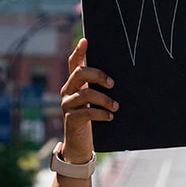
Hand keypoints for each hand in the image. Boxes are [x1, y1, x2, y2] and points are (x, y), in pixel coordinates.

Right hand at [61, 39, 116, 162]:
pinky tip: (110, 117)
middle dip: (97, 75)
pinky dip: (101, 113)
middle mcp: (68, 91)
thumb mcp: (94, 102)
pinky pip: (87, 112)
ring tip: (115, 107)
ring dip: (104, 99)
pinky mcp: (71, 119)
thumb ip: (99, 90)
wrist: (79, 145)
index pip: (73, 64)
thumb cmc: (91, 120)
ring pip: (85, 94)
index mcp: (74, 85)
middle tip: (112, 84)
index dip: (78, 52)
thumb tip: (118, 81)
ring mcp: (67, 105)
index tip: (85, 41)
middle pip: (79, 74)